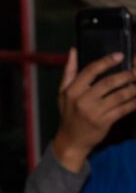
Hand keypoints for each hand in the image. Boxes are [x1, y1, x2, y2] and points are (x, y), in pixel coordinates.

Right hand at [51, 48, 135, 170]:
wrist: (71, 141)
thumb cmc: (68, 114)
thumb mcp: (63, 93)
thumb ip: (69, 72)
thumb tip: (73, 50)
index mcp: (72, 91)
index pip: (90, 71)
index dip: (106, 61)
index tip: (120, 55)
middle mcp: (82, 101)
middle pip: (108, 82)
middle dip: (126, 75)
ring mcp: (93, 112)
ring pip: (119, 96)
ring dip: (133, 88)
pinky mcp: (104, 122)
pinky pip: (123, 109)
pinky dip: (134, 102)